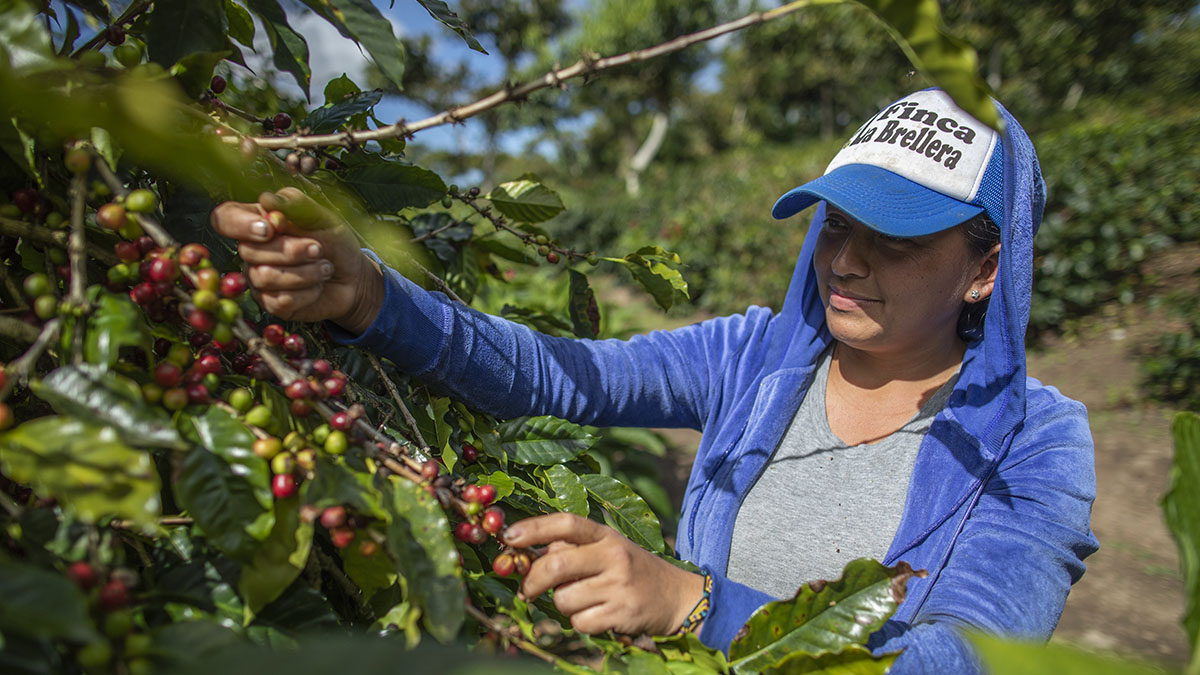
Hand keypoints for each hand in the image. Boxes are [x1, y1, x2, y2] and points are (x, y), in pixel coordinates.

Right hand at [209, 188, 383, 332]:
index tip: (270, 228)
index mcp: (256, 221)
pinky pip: (280, 300)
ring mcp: (257, 279)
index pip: (224, 218)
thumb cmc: (334, 241)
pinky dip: (308, 292)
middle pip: (248, 251)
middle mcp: (251, 251)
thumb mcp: (321, 217)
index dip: (240, 225)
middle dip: (291, 250)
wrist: (354, 276)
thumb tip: (266, 199)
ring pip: (265, 277)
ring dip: (304, 272)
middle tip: (319, 248)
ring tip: (325, 267)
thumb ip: (296, 205)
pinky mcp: (271, 304)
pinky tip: (318, 285)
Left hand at [503, 513, 704, 635]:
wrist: (676, 597)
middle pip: (556, 565)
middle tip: (527, 590)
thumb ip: (572, 550)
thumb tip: (523, 558)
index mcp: (606, 535)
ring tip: (582, 601)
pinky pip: (580, 622)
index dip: (533, 529)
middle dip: (532, 580)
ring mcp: (619, 585)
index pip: (565, 523)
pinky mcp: (622, 613)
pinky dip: (581, 623)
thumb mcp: (607, 550)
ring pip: (564, 599)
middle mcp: (613, 555)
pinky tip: (598, 615)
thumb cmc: (630, 571)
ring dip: (563, 605)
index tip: (508, 537)